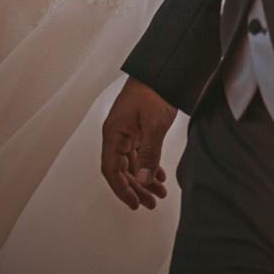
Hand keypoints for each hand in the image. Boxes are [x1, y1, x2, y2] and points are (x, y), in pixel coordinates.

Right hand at [100, 78, 176, 209]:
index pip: (111, 169)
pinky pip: (140, 153)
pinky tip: (160, 176)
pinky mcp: (138, 128)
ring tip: (160, 194)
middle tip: (151, 203)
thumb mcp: (154, 125)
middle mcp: (117, 134)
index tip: (135, 204)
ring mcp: (127, 131)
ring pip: (132, 163)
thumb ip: (149, 154)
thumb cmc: (154, 90)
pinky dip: (149, 166)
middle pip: (122, 169)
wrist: (162, 69)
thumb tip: (142, 180)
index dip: (122, 189)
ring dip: (144, 179)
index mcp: (113, 134)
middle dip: (136, 188)